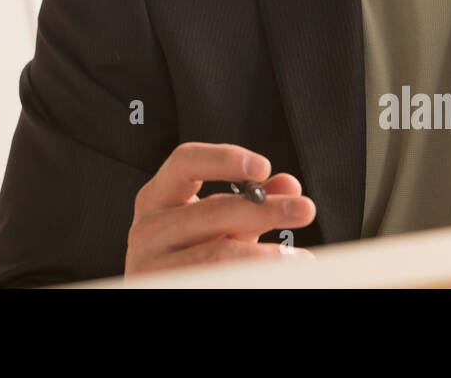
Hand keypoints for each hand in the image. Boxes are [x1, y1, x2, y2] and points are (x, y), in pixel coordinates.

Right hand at [123, 141, 316, 277]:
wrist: (162, 291)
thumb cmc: (187, 254)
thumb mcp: (216, 224)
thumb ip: (249, 202)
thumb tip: (289, 186)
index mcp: (156, 198)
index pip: (185, 163)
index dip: (224, 159)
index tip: (264, 167)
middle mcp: (147, 229)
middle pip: (211, 211)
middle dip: (264, 210)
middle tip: (303, 210)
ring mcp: (151, 266)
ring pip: (216, 256)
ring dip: (264, 255)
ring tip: (298, 258)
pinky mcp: (160, 289)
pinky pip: (212, 281)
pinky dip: (249, 277)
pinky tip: (272, 278)